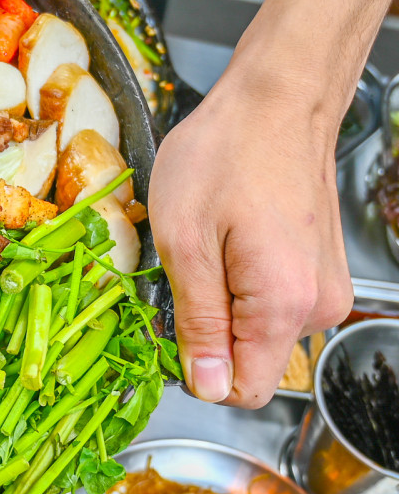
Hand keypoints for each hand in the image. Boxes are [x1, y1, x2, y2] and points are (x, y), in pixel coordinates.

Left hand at [148, 63, 352, 406]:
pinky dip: (240, 284)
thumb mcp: (184, 241)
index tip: (169, 324)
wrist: (275, 102)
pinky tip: (229, 240)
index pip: (241, 391)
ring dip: (221, 302)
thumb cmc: (225, 155)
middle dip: (206, 330)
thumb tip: (207, 387)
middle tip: (186, 268)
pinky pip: (270, 304)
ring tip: (209, 245)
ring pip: (256, 332)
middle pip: (247, 361)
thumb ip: (197, 322)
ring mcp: (324, 289)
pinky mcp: (319, 273)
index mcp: (284, 305)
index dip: (196, 369)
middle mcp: (317, 306)